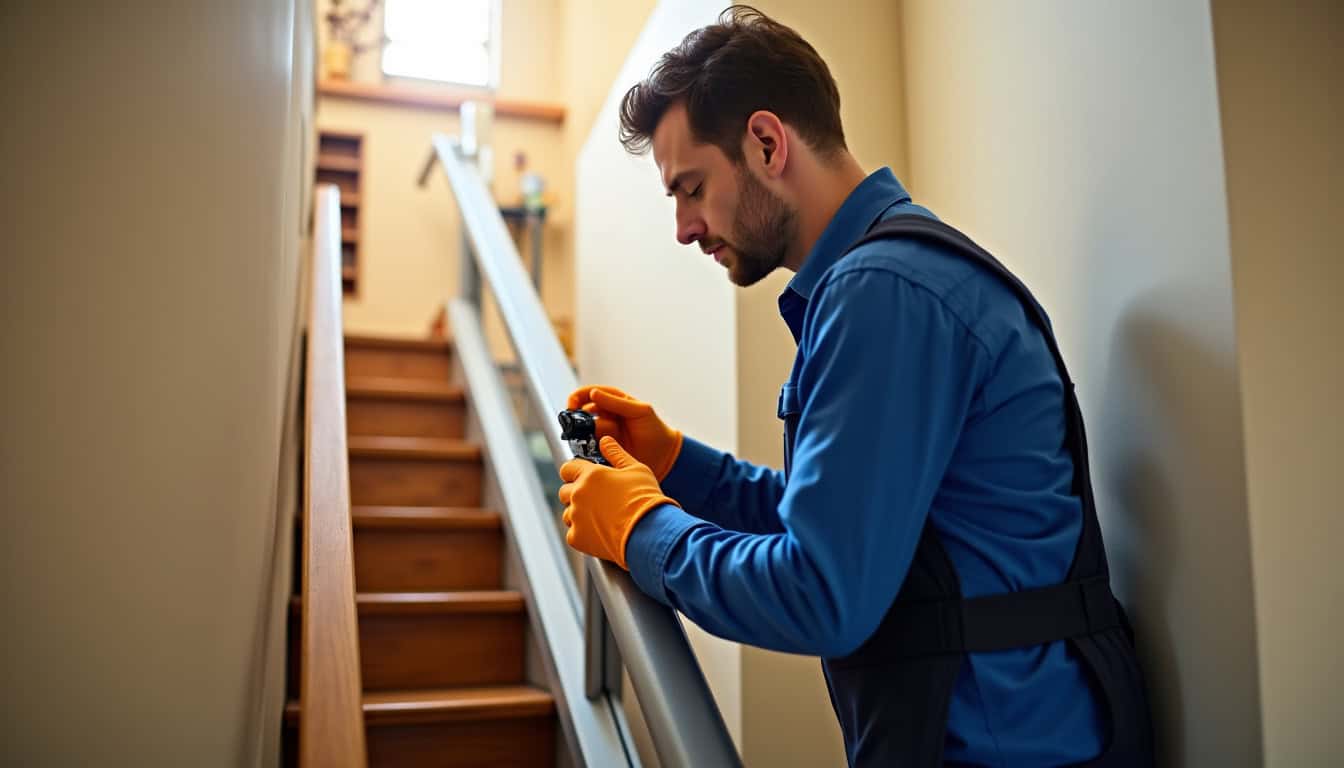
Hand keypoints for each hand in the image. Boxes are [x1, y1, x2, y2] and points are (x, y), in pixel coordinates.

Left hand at [558, 437, 679, 568]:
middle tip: (597, 500)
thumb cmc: (646, 499)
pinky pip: (573, 534)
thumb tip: (605, 441)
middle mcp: (579, 494)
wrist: (650, 532)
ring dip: (579, 514)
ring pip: (568, 514)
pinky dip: (584, 534)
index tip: (584, 478)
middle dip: (577, 494)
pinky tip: (601, 533)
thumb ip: (616, 454)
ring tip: (601, 518)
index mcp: (590, 474)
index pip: (568, 468)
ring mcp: (576, 517)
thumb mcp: (636, 469)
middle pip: (565, 491)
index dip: (575, 472)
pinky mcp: (577, 538)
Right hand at [566, 385, 682, 479]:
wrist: (664, 456)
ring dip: (582, 435)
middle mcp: (604, 416)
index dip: (578, 397)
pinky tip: (591, 451)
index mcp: (613, 401)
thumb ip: (616, 402)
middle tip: (574, 425)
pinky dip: (585, 449)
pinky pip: (587, 448)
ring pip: (583, 432)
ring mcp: (602, 434)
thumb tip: (593, 393)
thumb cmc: (654, 429)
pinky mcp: (601, 451)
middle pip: (581, 414)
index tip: (572, 404)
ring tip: (592, 440)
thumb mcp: (639, 411)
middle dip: (576, 419)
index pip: (589, 394)